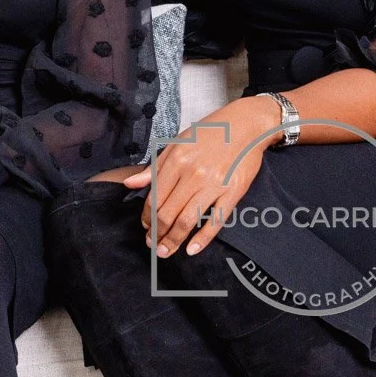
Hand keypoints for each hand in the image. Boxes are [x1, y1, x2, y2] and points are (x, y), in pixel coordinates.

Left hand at [123, 95, 282, 258]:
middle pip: (167, 213)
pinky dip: (202, 239)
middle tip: (152, 245)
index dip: (146, 217)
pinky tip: (191, 249)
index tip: (145, 227)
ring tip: (165, 252)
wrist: (246, 124)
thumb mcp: (177, 142)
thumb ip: (154, 167)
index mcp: (176, 160)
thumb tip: (129, 184)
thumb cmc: (211, 132)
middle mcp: (193, 174)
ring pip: (187, 221)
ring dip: (173, 241)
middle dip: (156, 234)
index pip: (154, 198)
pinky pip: (216, 221)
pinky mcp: (233, 192)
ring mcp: (214, 184)